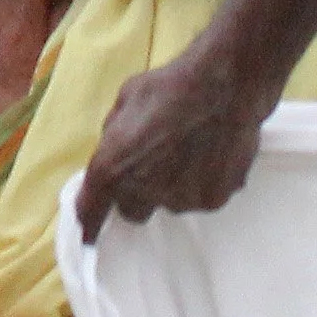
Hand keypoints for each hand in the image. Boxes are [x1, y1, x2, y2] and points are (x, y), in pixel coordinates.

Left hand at [76, 44, 274, 239]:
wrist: (226, 85)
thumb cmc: (172, 85)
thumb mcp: (126, 100)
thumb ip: (114, 134)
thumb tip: (113, 149)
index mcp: (111, 168)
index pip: (90, 213)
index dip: (91, 221)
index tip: (91, 231)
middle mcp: (142, 192)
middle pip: (132, 211)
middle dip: (137, 193)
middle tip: (153, 165)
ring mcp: (179, 200)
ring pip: (170, 203)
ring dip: (173, 186)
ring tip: (189, 151)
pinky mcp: (211, 201)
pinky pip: (200, 198)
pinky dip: (202, 183)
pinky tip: (210, 154)